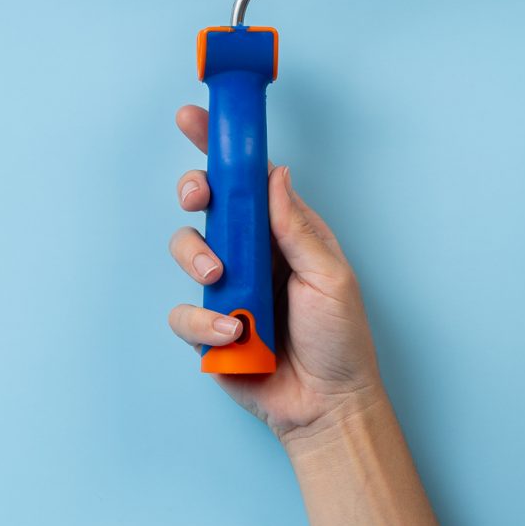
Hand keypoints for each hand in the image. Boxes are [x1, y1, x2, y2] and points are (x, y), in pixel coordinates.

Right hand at [168, 104, 383, 443]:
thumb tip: (275, 173)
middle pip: (207, 205)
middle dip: (195, 191)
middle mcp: (250, 255)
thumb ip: (296, 227)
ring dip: (198, 259)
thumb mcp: (329, 276)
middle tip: (200, 197)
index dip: (219, 149)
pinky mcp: (207, 330)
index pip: (248, 181)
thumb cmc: (340, 341)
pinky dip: (205, 322)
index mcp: (282, 234)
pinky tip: (235, 334)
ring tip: (223, 282)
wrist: (329, 406)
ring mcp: (225, 291)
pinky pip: (184, 313)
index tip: (194, 119)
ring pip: (186, 251)